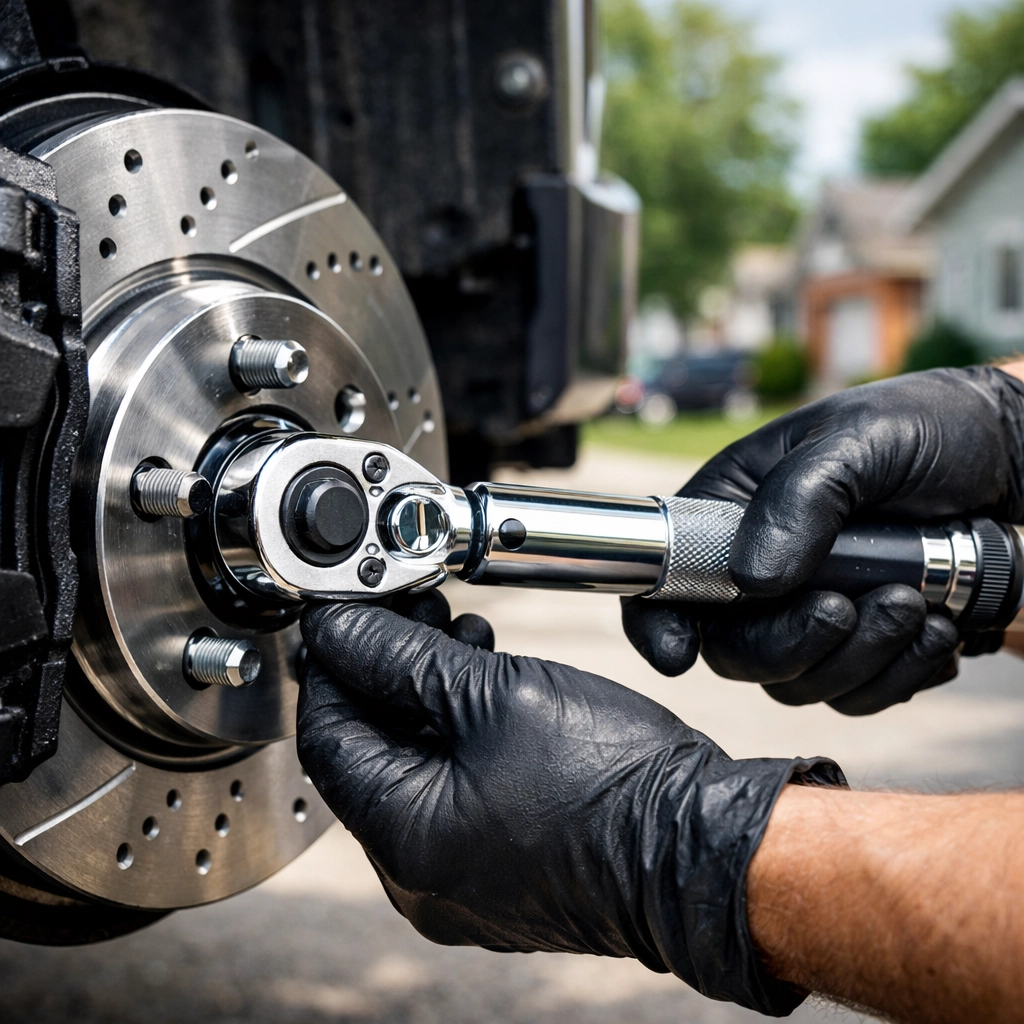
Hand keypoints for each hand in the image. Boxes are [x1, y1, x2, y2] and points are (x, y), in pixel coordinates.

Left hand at [298, 599, 842, 1015]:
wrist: (701, 848)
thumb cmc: (614, 783)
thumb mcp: (495, 694)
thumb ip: (403, 657)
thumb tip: (341, 629)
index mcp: (404, 838)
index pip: (328, 736)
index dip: (332, 663)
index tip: (348, 613)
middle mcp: (418, 875)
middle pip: (368, 753)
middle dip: (385, 673)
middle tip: (414, 609)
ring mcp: (459, 878)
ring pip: (412, 769)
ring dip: (425, 698)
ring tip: (462, 638)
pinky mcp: (495, 870)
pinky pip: (450, 795)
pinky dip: (456, 737)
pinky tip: (485, 686)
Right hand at [623, 367, 1023, 713]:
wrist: (1008, 455)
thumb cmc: (925, 426)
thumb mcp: (857, 440)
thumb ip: (799, 501)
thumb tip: (753, 581)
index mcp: (733, 511)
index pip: (667, 574)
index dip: (656, 620)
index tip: (678, 654)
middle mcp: (759, 568)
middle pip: (734, 650)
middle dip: (793, 644)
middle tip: (852, 607)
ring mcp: (809, 610)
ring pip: (799, 682)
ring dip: (861, 660)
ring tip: (918, 605)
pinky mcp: (861, 642)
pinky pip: (858, 694)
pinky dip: (899, 676)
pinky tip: (936, 631)